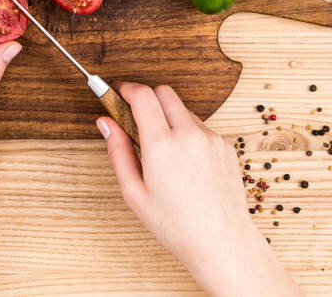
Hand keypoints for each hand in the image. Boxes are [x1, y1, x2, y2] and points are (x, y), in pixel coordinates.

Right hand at [98, 84, 302, 296]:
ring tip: (163, 151)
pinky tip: (185, 162)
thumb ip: (117, 151)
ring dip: (168, 117)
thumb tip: (106, 123)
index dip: (126, 88)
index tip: (118, 92)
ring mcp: (211, 138)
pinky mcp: (225, 145)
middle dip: (147, 97)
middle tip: (136, 117)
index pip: (143, 95)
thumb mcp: (134, 192)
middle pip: (164, 92)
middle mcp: (189, 135)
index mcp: (162, 146)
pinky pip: (201, 127)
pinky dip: (187, 133)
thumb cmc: (175, 224)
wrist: (220, 242)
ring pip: (183, 109)